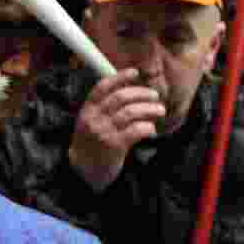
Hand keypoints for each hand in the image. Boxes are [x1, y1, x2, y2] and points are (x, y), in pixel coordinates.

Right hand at [67, 68, 164, 190]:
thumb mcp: (89, 122)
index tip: (135, 72)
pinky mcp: (114, 146)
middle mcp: (94, 119)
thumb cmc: (91, 144)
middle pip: (121, 97)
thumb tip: (131, 93)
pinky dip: (148, 127)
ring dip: (149, 109)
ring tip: (160, 110)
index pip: (103, 87)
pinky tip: (152, 129)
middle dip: (141, 93)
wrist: (83, 170)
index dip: (120, 77)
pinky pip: (136, 130)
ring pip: (131, 112)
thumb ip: (103, 109)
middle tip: (154, 96)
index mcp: (87, 110)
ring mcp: (103, 132)